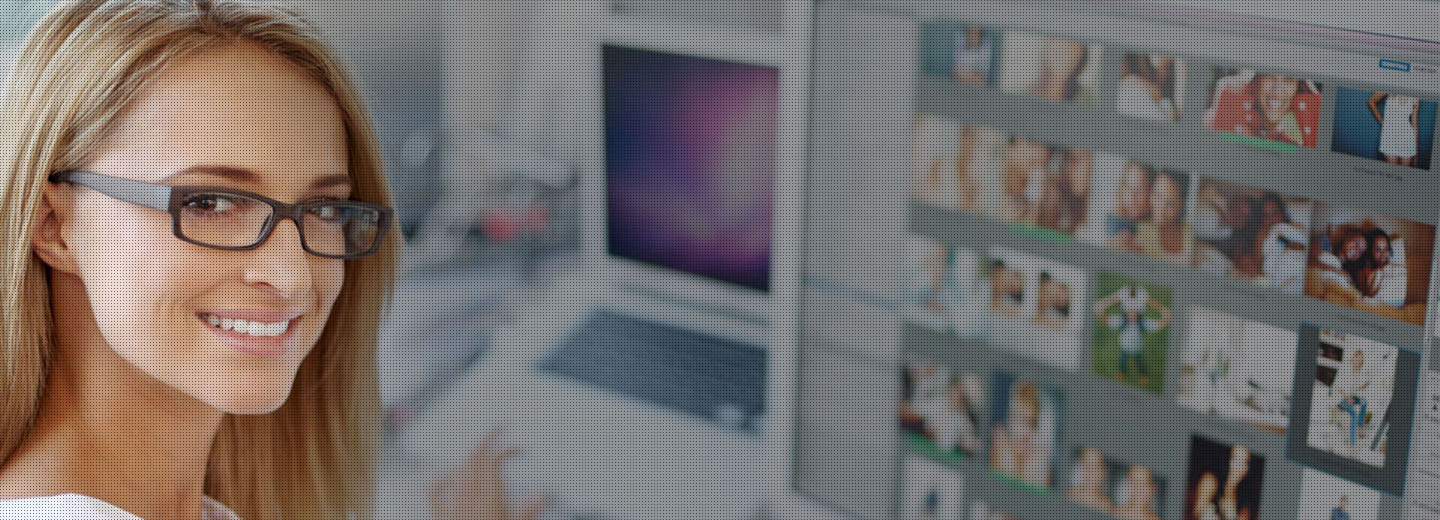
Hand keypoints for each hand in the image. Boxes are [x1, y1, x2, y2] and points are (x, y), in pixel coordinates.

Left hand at [428, 428, 545, 519]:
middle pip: (474, 458)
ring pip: (456, 471)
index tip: (520, 449)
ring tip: (478, 448)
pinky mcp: (439, 519)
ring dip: (467, 456)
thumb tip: (541, 492)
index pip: (495, 461)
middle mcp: (469, 499)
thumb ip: (528, 512)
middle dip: (485, 438)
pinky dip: (436, 480)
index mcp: (490, 500)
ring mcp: (452, 508)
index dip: (506, 448)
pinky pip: (432, 494)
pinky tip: (439, 474)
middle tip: (498, 427)